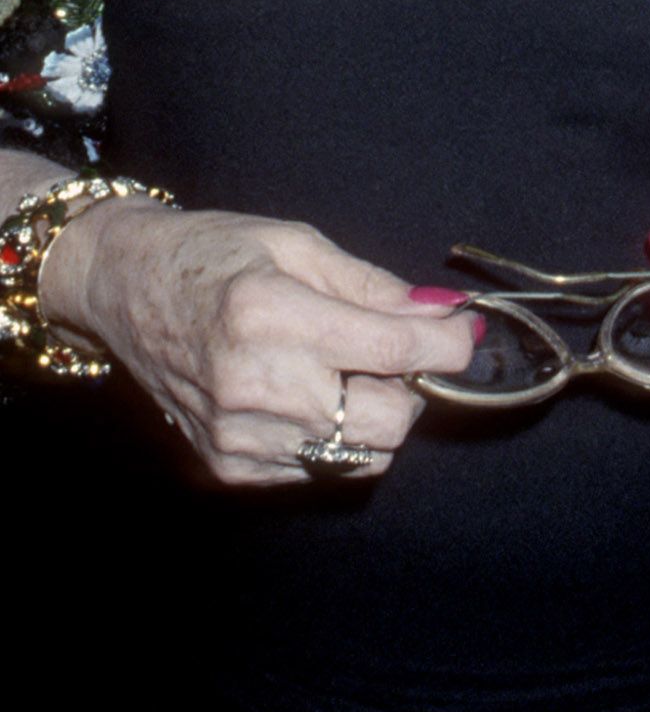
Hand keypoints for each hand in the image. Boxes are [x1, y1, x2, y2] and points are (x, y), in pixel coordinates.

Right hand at [40, 196, 477, 485]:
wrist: (123, 290)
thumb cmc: (212, 256)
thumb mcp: (295, 243)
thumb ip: (373, 286)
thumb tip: (442, 315)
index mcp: (269, 314)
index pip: (391, 350)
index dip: (445, 346)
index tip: (463, 336)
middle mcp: (251, 383)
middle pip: (388, 420)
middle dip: (411, 387)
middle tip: (393, 353)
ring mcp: (236, 434)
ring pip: (361, 453)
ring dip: (373, 416)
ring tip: (343, 373)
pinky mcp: (226, 466)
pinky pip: (319, 468)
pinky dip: (333, 437)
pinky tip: (305, 396)